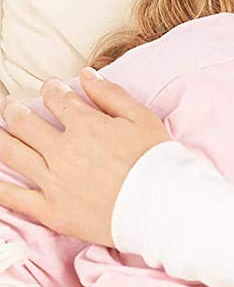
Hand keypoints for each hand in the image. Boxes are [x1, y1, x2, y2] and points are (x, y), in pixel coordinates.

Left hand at [0, 69, 170, 246]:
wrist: (163, 207)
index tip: (50, 87)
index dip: (51, 89)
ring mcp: (53, 181)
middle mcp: (62, 150)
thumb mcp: (142, 118)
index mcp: (85, 125)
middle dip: (13, 109)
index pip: (57, 99)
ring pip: (12, 153)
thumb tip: (86, 75)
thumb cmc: (157, 161)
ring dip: (0, 136)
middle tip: (9, 104)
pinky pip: (15, 198)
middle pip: (25, 123)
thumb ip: (111, 94)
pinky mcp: (52, 211)